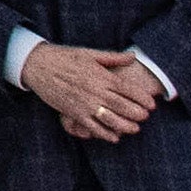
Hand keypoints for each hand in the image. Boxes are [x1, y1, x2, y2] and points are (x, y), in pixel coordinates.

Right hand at [23, 44, 159, 145]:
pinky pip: (92, 126)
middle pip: (122, 105)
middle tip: (146, 117)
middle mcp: (95, 90)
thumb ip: (112, 57)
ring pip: (110, 118)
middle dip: (137, 113)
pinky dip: (104, 134)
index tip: (151, 104)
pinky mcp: (74, 113)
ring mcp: (84, 103)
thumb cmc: (64, 56)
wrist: (39, 65)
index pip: (127, 88)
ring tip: (135, 129)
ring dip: (125, 126)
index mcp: (100, 75)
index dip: (141, 97)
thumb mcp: (89, 53)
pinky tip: (114, 137)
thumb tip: (132, 56)